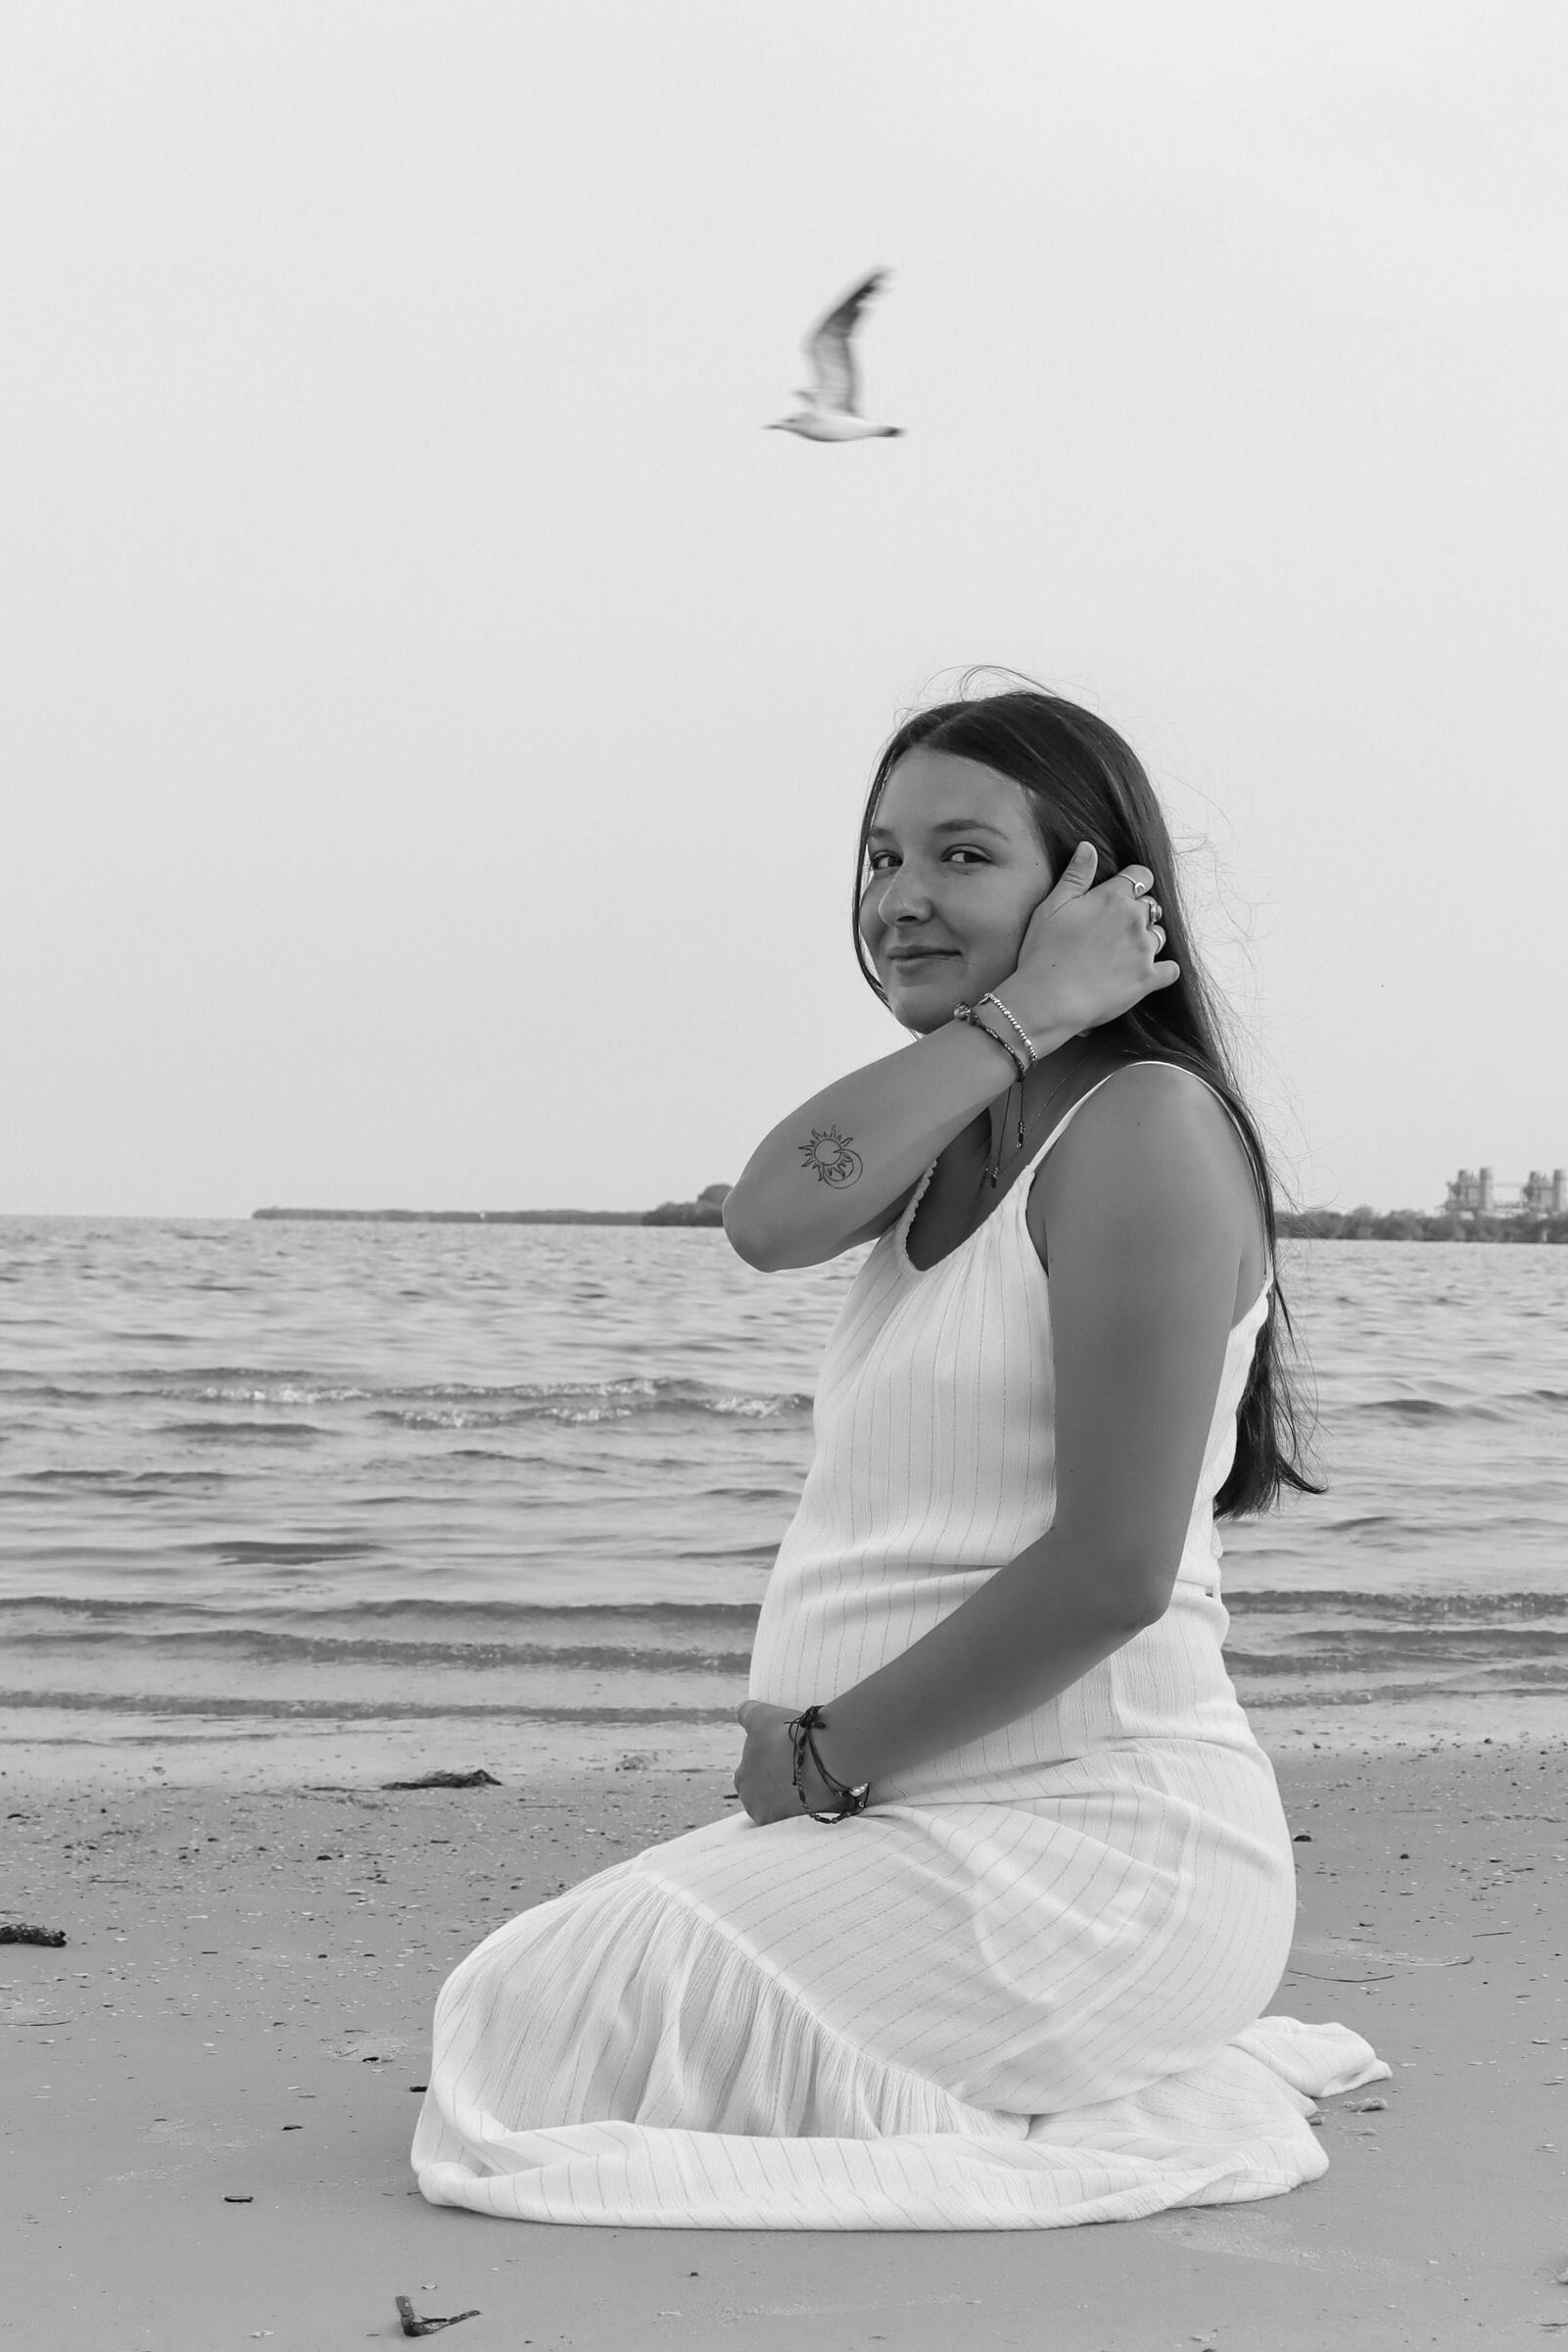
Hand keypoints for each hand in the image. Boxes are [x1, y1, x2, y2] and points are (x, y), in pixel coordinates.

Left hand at [733, 1700, 833, 1824]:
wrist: (825, 1757)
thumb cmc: (788, 1736)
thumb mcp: (762, 1717)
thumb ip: (747, 1713)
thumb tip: (738, 1708)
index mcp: (742, 1781)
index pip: (750, 1773)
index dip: (766, 1761)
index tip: (782, 1753)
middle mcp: (755, 1806)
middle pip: (767, 1793)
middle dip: (779, 1782)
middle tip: (798, 1764)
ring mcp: (780, 1820)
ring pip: (787, 1806)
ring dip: (796, 1794)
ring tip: (813, 1776)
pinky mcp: (805, 1826)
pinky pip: (808, 1814)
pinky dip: (813, 1805)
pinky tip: (822, 1790)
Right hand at [1000, 845, 1178, 1049]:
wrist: (1049, 999)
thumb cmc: (1044, 952)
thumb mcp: (1052, 907)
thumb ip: (1075, 875)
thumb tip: (1088, 847)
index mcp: (1112, 897)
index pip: (1140, 875)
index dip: (1133, 882)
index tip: (1122, 894)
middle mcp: (1134, 919)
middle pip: (1151, 907)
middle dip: (1137, 914)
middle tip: (1113, 931)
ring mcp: (1144, 950)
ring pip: (1159, 935)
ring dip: (1147, 940)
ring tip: (1123, 954)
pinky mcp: (1148, 979)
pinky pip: (1171, 970)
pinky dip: (1163, 970)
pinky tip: (1148, 973)